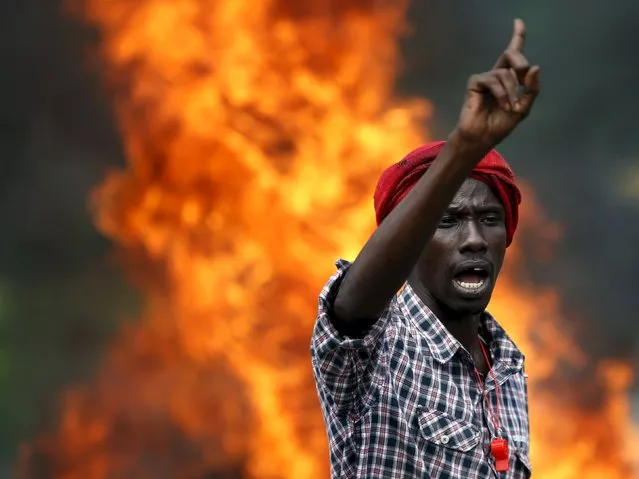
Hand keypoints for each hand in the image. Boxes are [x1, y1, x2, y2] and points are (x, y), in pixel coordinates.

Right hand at [454, 19, 539, 148]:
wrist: (483, 137)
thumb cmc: (500, 124)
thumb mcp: (523, 107)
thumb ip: (531, 89)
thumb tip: (535, 67)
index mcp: (509, 78)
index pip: (513, 54)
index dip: (517, 36)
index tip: (518, 21)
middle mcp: (497, 74)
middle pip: (511, 54)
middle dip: (520, 62)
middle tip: (523, 76)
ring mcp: (485, 78)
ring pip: (505, 73)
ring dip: (511, 91)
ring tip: (509, 106)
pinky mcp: (475, 83)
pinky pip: (493, 80)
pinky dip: (501, 93)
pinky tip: (502, 104)